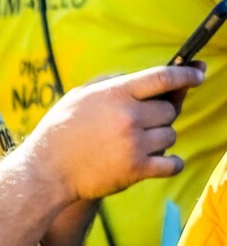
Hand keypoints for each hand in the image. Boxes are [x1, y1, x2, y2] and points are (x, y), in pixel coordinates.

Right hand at [25, 63, 203, 201]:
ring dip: (159, 139)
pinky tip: (159, 161)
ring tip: (134, 144)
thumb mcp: (79, 96)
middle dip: (159, 115)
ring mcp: (134, 144)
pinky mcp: (137, 169)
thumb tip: (144, 80)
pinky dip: (170, 163)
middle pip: (169, 110)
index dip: (187, 74)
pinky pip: (173, 163)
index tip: (199, 74)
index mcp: (114, 94)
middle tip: (139, 123)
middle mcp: (128, 116)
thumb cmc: (60, 131)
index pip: (162, 77)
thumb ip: (111, 84)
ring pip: (170, 135)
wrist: (46, 171)